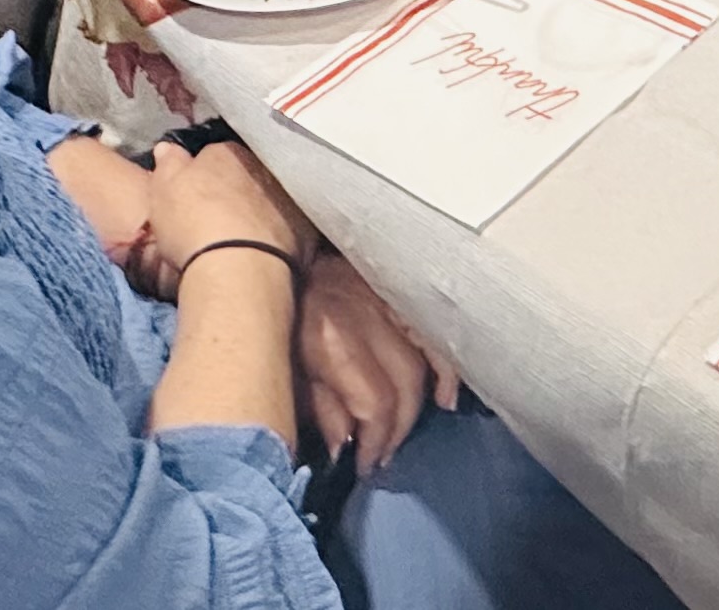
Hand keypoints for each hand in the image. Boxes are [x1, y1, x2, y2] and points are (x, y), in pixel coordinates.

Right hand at [135, 138, 318, 297]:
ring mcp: (289, 195)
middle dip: (236, 190)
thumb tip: (168, 147)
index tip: (197, 197)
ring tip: (244, 237)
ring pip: (270, 197)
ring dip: (260, 209)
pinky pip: (292, 223)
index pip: (215, 155)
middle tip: (219, 218)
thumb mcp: (164, 189)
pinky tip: (269, 249)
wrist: (237, 264)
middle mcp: (264, 166)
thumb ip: (169, 164)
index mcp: (228, 152)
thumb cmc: (192, 223)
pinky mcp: (307, 226)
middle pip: (246, 174)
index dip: (204, 176)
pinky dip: (282, 232)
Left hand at [294, 252, 458, 467]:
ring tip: (405, 433)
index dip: (375, 441)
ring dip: (421, 404)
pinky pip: (434, 331)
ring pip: (424, 360)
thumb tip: (344, 447)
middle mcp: (367, 318)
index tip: (364, 464)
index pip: (375, 402)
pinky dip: (446, 366)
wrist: (272, 254)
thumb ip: (319, 407)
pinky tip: (445, 396)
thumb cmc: (274, 319)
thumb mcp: (285, 368)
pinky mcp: (397, 291)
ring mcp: (387, 301)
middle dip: (396, 431)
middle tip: (381, 455)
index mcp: (333, 340)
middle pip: (404, 385)